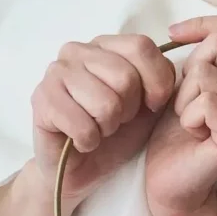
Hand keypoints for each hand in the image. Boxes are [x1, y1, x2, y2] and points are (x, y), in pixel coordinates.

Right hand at [31, 34, 175, 204]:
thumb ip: (162, 81)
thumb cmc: (114, 136)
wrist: (80, 170)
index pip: (142, 47)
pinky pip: (82, 125)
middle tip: (115, 122)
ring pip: (105, 103)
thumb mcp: (149, 107)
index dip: (156, 84)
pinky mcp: (41, 100)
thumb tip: (175, 67)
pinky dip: (88, 141)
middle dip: (128, 111)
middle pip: (125, 77)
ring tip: (98, 130)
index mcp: (106, 45)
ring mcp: (55, 72)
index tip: (150, 106)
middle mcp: (77, 50)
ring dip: (107, 128)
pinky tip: (82, 141)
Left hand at [145, 15, 216, 215]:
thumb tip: (183, 30)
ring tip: (190, 123)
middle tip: (188, 104)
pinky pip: (207, 101)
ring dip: (186, 98)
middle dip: (192, 69)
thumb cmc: (175, 135)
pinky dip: (189, 116)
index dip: (206, 25)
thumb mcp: (186, 84)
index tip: (175, 37)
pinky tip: (193, 134)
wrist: (170, 183)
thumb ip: (201, 56)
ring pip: (209, 74)